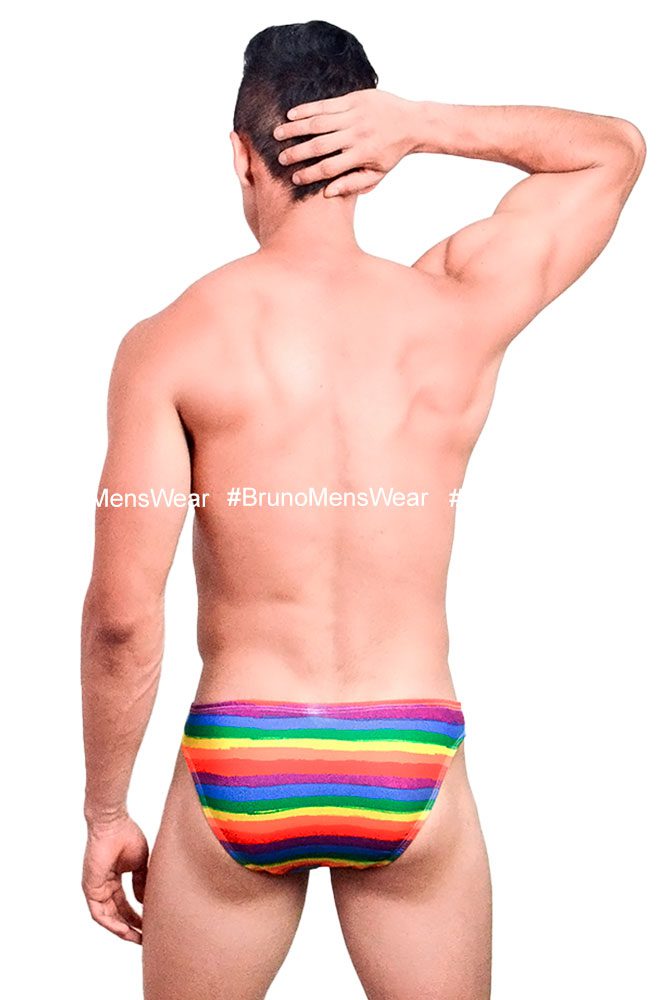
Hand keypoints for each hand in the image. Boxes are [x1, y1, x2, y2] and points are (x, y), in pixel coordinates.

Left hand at [82, 814, 148, 944]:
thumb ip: (141, 882)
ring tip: (137, 939)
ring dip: (122, 930)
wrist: (113, 823)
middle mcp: (104, 886)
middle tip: (145, 938)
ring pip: (108, 917)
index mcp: (114, 879)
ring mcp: (96, 889)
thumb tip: (144, 902)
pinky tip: (124, 930)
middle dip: (131, 927)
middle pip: (117, 913)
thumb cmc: (126, 836)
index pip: (125, 904)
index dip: (137, 916)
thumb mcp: (139, 864)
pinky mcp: (90, 889)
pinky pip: (99, 913)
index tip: (150, 925)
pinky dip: (111, 923)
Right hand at [273, 89, 417, 196]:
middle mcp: (356, 135)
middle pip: (319, 145)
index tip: (294, 180)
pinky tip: (291, 114)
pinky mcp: (354, 99)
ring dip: (295, 128)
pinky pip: (326, 104)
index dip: (310, 174)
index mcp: (361, 155)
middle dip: (297, 153)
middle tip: (280, 159)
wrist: (413, 122)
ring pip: (319, 122)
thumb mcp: (377, 173)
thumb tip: (328, 193)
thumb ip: (353, 184)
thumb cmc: (392, 152)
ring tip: (277, 134)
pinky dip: (307, 109)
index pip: (329, 168)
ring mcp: (354, 115)